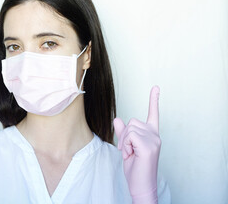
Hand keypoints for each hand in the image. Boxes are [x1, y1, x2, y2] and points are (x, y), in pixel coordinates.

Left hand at [113, 86, 160, 203]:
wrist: (141, 186)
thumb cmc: (135, 168)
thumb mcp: (127, 148)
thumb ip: (123, 133)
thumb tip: (117, 119)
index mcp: (151, 135)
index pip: (153, 114)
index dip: (153, 100)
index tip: (156, 87)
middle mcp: (155, 135)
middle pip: (132, 121)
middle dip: (124, 135)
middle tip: (128, 151)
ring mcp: (154, 140)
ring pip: (130, 128)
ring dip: (125, 141)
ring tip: (131, 154)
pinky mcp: (150, 146)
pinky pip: (130, 135)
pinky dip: (127, 144)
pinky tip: (132, 155)